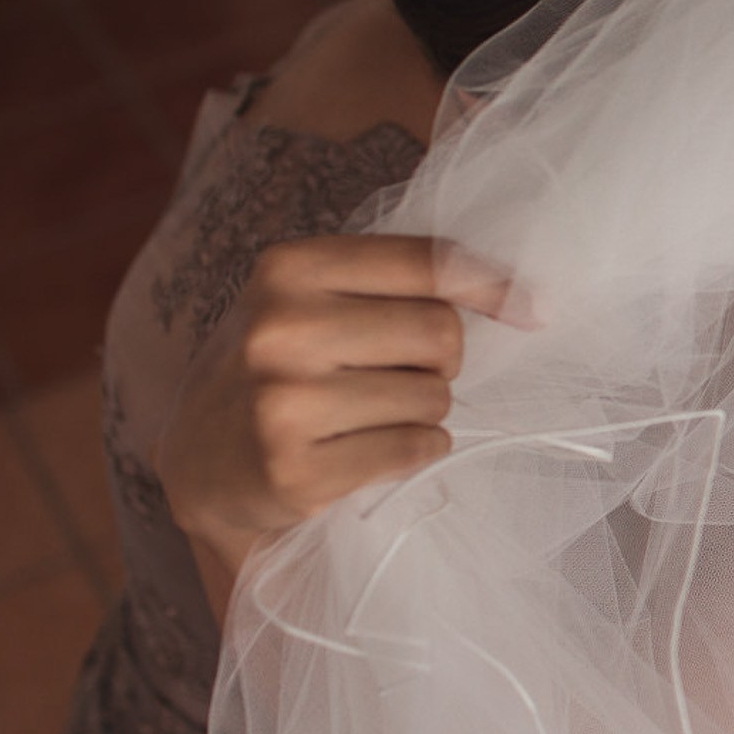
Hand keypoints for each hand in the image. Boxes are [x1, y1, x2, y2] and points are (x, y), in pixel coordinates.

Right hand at [156, 234, 529, 610]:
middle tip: (399, 378)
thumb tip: (529, 301)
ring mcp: (283, 402)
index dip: (493, 285)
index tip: (532, 310)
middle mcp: (280, 327)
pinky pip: (415, 449)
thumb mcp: (314, 299)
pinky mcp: (295, 471)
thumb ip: (400, 282)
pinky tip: (368, 451)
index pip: (427, 261)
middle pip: (441, 334)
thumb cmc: (283, 367)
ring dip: (424, 412)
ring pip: (434, 399)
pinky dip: (415, 451)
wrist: (201, 463)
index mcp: (289, 267)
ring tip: (367, 416)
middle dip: (442, 362)